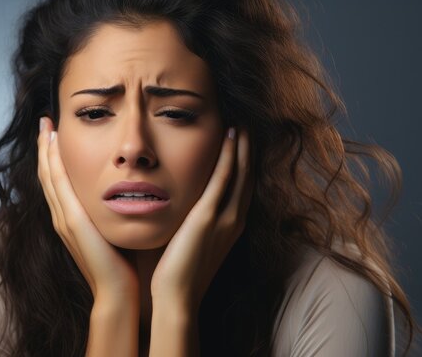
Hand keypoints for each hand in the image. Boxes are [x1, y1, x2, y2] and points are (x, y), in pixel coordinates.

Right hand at [37, 117, 139, 300]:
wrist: (118, 293)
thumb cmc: (122, 266)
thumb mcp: (113, 231)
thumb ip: (112, 214)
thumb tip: (124, 196)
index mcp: (72, 220)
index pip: (58, 182)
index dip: (54, 158)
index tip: (55, 134)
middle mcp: (62, 217)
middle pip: (48, 175)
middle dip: (45, 148)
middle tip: (45, 121)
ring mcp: (64, 219)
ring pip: (49, 176)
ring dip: (45, 149)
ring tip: (45, 126)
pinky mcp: (71, 220)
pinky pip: (58, 184)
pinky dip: (52, 162)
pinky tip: (52, 142)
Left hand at [150, 127, 251, 311]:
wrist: (175, 298)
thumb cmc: (175, 273)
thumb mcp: (187, 241)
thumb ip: (187, 221)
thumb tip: (174, 203)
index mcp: (229, 227)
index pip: (241, 188)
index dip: (243, 164)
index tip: (240, 142)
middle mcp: (234, 220)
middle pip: (247, 177)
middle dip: (247, 150)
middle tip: (246, 125)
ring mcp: (225, 218)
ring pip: (240, 173)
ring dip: (242, 146)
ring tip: (242, 123)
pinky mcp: (209, 217)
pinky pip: (224, 179)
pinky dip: (229, 156)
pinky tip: (231, 136)